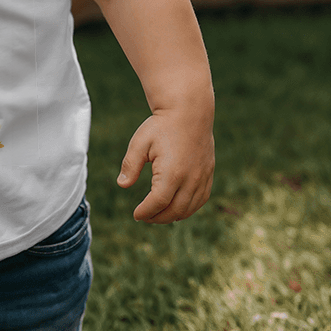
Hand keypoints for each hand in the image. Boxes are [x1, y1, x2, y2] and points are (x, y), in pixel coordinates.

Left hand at [117, 107, 214, 222]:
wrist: (188, 113)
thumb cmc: (161, 126)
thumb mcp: (140, 143)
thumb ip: (130, 165)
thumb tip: (122, 185)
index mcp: (172, 173)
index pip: (158, 202)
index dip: (146, 212)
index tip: (136, 215)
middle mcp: (191, 179)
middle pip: (175, 211)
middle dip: (158, 218)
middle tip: (145, 217)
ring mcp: (202, 178)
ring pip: (189, 209)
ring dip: (173, 216)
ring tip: (157, 215)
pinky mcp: (208, 175)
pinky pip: (200, 200)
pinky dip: (188, 209)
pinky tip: (176, 208)